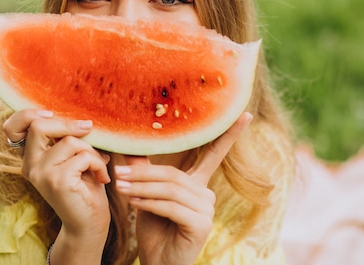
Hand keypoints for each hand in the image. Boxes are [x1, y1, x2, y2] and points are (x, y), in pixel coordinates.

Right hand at [3, 110, 110, 261]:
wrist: (88, 225)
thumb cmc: (83, 189)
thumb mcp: (72, 158)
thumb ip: (65, 139)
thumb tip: (78, 117)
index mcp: (30, 158)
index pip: (13, 127)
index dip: (27, 114)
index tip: (50, 113)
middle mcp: (30, 166)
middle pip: (39, 125)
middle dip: (68, 124)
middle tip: (89, 128)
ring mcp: (41, 173)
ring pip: (69, 141)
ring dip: (92, 151)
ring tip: (100, 165)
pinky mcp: (57, 181)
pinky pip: (83, 156)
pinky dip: (98, 163)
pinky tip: (102, 177)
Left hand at [114, 112, 252, 264]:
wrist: (158, 262)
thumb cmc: (155, 229)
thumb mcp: (147, 195)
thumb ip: (144, 171)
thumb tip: (130, 146)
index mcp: (198, 184)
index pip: (213, 155)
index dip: (229, 134)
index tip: (246, 114)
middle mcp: (206, 194)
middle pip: (173, 173)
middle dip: (143, 174)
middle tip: (117, 174)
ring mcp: (206, 210)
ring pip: (170, 188)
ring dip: (141, 187)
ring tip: (120, 188)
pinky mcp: (200, 224)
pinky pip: (171, 206)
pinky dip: (149, 203)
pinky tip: (133, 203)